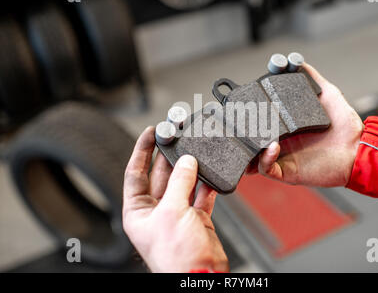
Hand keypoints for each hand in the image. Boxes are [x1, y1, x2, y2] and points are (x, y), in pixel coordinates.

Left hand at [122, 127, 228, 272]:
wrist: (201, 276)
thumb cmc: (176, 257)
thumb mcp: (172, 212)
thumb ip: (180, 183)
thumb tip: (187, 162)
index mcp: (138, 211)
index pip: (135, 173)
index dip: (142, 151)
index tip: (150, 132)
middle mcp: (155, 211)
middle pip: (161, 175)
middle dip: (169, 156)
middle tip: (176, 136)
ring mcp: (176, 214)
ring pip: (182, 183)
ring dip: (190, 168)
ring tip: (195, 150)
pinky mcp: (195, 218)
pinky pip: (200, 195)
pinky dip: (206, 184)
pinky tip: (210, 172)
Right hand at [247, 63, 363, 186]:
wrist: (358, 149)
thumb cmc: (345, 127)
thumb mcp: (327, 95)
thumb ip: (312, 79)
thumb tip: (298, 62)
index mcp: (287, 126)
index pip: (261, 121)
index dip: (250, 116)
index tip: (243, 105)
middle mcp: (282, 142)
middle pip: (253, 140)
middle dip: (243, 134)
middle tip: (238, 123)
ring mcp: (283, 157)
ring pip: (255, 157)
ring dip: (249, 149)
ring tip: (250, 137)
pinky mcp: (288, 172)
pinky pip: (268, 168)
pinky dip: (265, 158)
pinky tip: (272, 145)